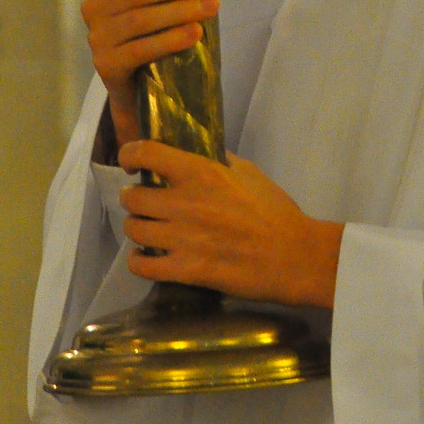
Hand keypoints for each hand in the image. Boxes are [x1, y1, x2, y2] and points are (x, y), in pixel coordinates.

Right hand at [82, 0, 248, 146]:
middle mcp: (94, 3)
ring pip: (139, 20)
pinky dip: (169, 40)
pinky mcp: (106, 64)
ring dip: (178, 11)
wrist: (137, 77)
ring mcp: (97, 35)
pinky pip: (139, 50)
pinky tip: (194, 33)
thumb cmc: (154, 21)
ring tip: (211, 6)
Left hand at [118, 139, 342, 309]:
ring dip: (136, 227)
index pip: (147, 153)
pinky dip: (137, 261)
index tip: (130, 161)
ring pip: (133, 230)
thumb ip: (217, 161)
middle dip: (133, 197)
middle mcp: (185, 203)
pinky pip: (141, 266)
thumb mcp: (248, 172)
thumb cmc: (275, 210)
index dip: (130, 154)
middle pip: (132, 197)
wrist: (293, 255)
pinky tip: (145, 257)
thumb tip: (194, 153)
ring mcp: (183, 239)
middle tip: (143, 201)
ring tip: (147, 228)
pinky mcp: (186, 271)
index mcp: (202, 172)